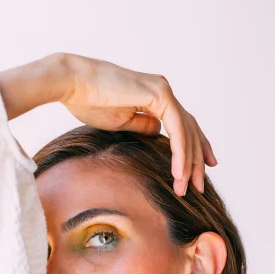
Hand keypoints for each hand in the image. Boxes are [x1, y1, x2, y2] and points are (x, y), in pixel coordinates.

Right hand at [0, 52, 216, 195]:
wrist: (71, 84)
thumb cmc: (88, 102)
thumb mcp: (121, 122)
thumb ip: (143, 127)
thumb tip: (158, 133)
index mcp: (156, 96)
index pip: (183, 125)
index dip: (194, 147)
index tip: (202, 169)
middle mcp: (163, 90)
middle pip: (190, 130)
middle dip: (197, 161)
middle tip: (200, 187)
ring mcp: (163, 90)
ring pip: (187, 132)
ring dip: (189, 163)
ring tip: (187, 188)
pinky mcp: (159, 94)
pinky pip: (177, 129)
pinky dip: (180, 153)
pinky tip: (179, 174)